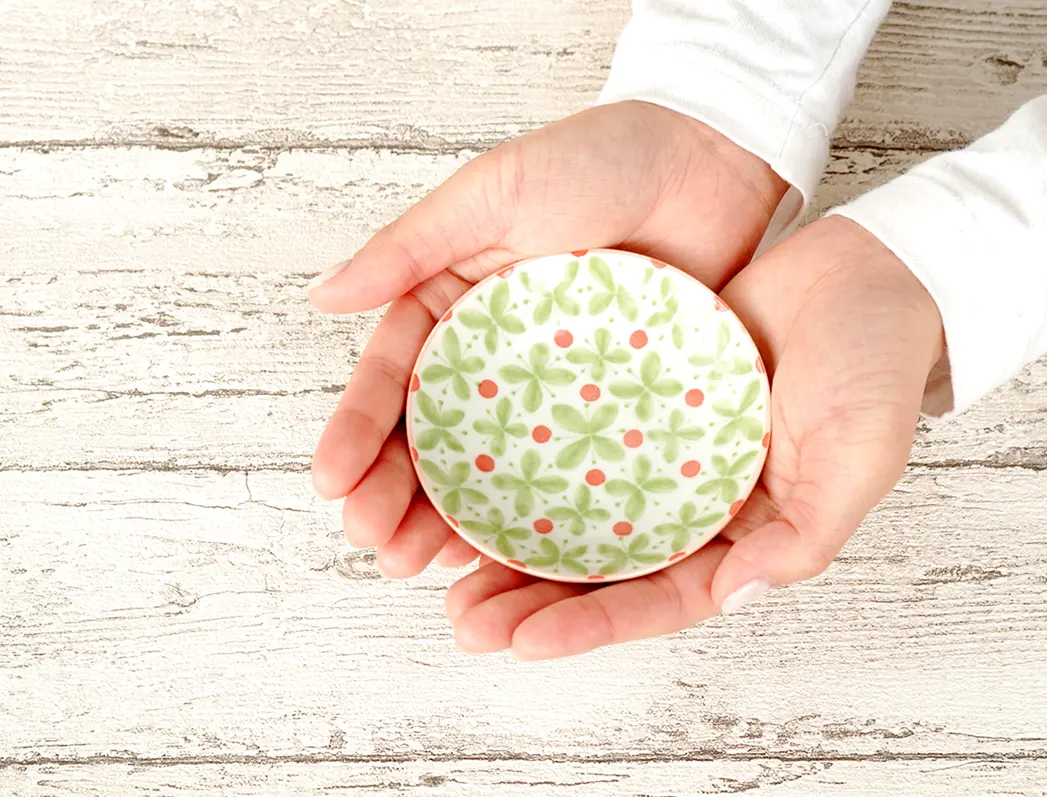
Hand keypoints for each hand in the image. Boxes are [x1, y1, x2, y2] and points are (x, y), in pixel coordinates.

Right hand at [309, 102, 787, 573]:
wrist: (713, 158)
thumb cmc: (601, 158)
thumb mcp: (491, 192)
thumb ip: (409, 248)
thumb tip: (321, 297)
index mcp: (456, 307)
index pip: (394, 380)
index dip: (358, 433)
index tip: (330, 484)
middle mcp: (497, 359)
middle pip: (433, 441)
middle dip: (394, 496)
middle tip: (373, 545)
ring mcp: (556, 392)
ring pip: (493, 471)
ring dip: (450, 522)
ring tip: (417, 567)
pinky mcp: (616, 411)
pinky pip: (570, 474)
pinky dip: (535, 518)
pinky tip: (503, 556)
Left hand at [445, 216, 944, 658]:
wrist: (864, 272)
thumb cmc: (877, 366)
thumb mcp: (862, 458)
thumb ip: (806, 534)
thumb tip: (734, 593)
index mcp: (748, 530)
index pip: (664, 595)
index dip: (595, 625)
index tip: (523, 644)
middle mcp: (698, 499)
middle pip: (607, 566)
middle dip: (535, 602)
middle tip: (463, 621)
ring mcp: (667, 449)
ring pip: (581, 509)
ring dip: (517, 542)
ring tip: (446, 568)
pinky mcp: (641, 396)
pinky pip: (580, 436)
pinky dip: (532, 461)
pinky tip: (477, 476)